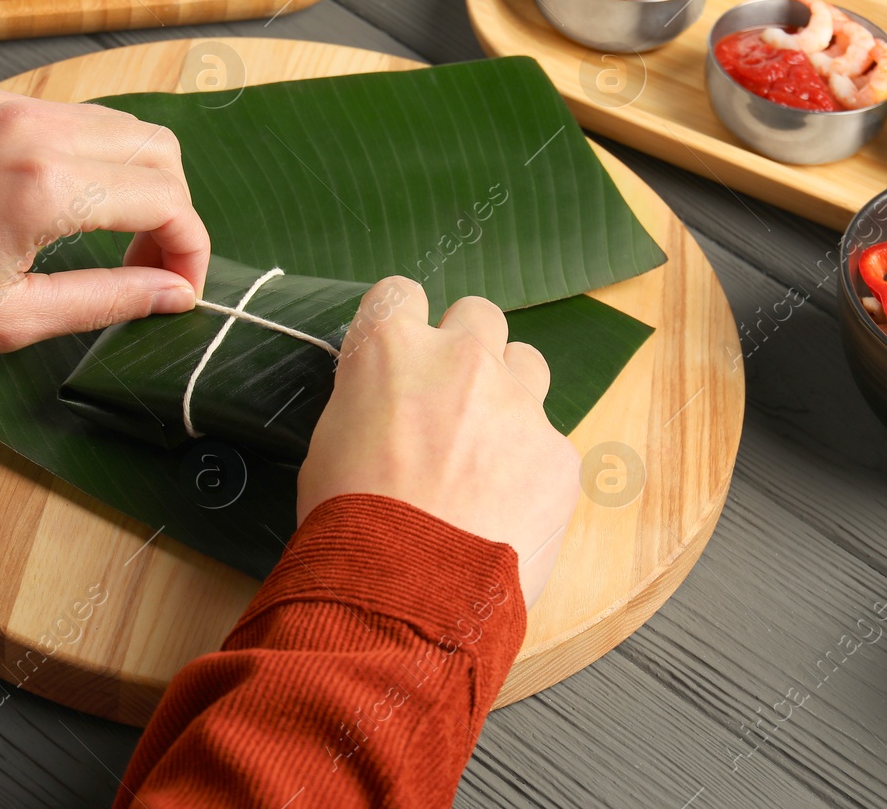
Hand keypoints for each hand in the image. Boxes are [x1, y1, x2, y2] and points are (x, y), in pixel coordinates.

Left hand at [0, 79, 209, 350]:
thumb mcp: (8, 319)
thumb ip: (106, 300)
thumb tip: (173, 294)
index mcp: (47, 189)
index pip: (168, 201)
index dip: (191, 248)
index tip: (179, 285)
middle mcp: (36, 130)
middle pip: (159, 150)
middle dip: (174, 209)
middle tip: (149, 261)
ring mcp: (7, 104)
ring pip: (118, 123)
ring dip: (134, 177)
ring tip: (107, 232)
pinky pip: (64, 114)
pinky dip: (86, 154)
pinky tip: (53, 200)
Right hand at [298, 278, 579, 607]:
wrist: (405, 592)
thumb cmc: (348, 525)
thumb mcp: (329, 445)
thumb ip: (370, 404)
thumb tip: (391, 409)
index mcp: (390, 349)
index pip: (400, 293)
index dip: (402, 323)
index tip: (403, 354)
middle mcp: (460, 359)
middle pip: (478, 315)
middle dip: (466, 350)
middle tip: (450, 402)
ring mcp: (518, 403)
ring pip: (527, 364)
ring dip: (509, 394)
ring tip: (486, 453)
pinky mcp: (557, 454)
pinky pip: (548, 442)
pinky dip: (530, 468)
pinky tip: (504, 511)